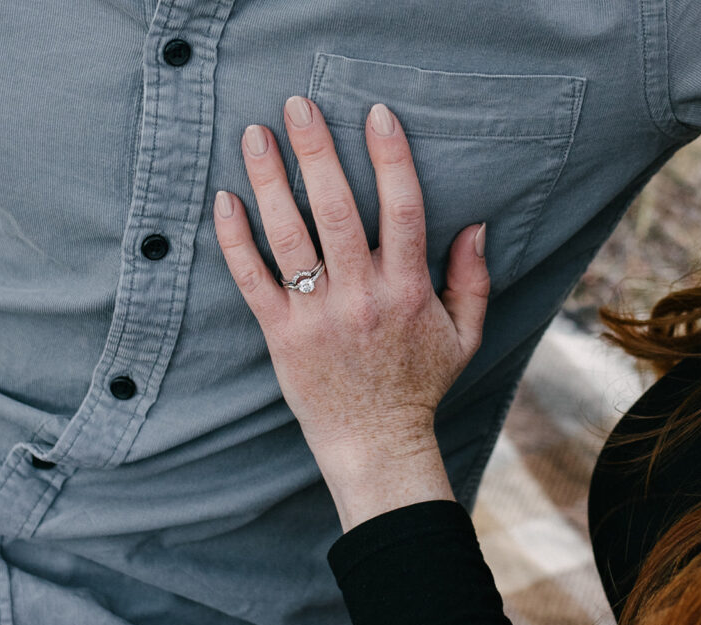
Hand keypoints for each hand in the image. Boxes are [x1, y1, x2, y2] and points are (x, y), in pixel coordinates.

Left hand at [214, 96, 489, 529]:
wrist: (374, 443)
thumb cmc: (418, 385)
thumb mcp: (465, 336)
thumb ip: (472, 279)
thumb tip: (476, 224)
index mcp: (408, 290)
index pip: (402, 209)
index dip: (390, 158)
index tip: (377, 114)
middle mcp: (361, 296)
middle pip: (337, 210)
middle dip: (317, 151)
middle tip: (298, 104)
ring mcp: (316, 315)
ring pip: (289, 237)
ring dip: (270, 182)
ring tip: (254, 135)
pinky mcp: (281, 334)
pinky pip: (252, 280)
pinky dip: (236, 240)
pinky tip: (225, 200)